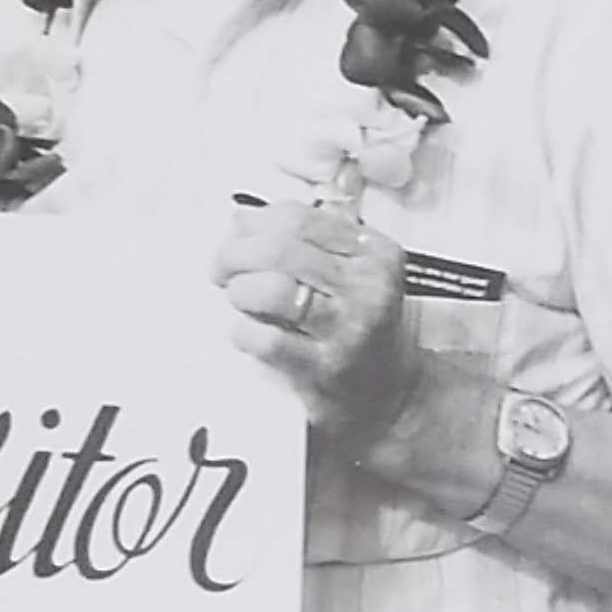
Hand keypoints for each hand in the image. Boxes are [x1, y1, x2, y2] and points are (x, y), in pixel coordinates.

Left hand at [211, 196, 417, 443]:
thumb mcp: (353, 272)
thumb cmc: (359, 328)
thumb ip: (309, 237)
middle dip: (234, 255)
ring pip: (272, 289)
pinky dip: (244, 332)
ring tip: (239, 300)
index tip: (237, 235)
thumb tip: (243, 216)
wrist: (390, 395)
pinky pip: (266, 339)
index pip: (297, 217)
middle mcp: (367, 288)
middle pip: (278, 249)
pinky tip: (248, 332)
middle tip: (221, 269)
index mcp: (374, 254)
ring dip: (240, 291)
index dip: (253, 223)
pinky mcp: (324, 370)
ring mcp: (348, 330)